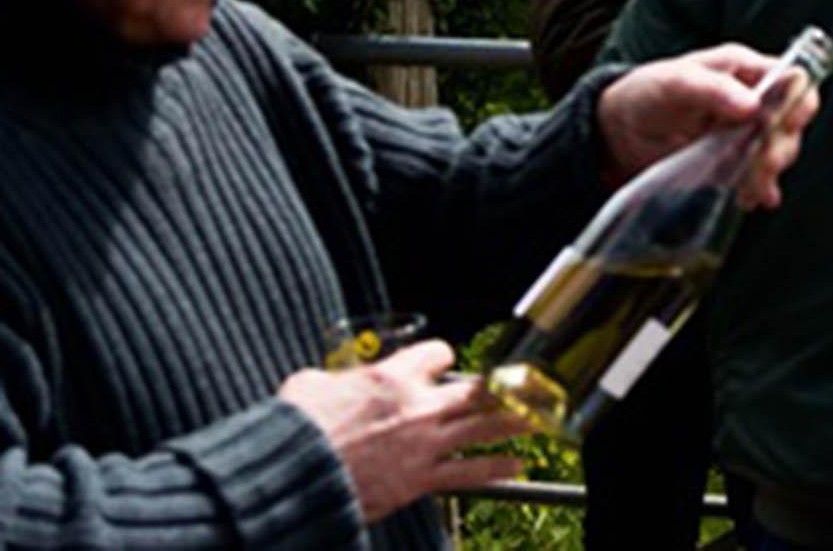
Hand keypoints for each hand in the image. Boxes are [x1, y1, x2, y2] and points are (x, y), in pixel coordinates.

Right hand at [277, 339, 528, 522]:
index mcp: (392, 376)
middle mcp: (417, 405)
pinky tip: (518, 465)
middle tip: (524, 384)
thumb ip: (334, 379)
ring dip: (516, 421)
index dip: (440, 355)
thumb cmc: (297, 431)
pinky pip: (469, 472)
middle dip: (501, 385)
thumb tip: (330, 383)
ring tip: (540, 416)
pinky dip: (497, 469)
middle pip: (474, 388)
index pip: (436, 353)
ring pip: (483, 426)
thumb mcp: (310, 386)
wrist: (293, 478)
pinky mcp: (421, 479)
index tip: (442, 361)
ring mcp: (424, 443)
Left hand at [597, 43, 821, 208]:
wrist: (619, 132)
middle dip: (781, 145)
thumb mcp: (674, 83)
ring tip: (749, 186)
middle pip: (791, 121)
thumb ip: (712, 89)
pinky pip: (760, 176)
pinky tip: (750, 198)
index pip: (793, 79)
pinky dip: (760, 189)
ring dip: (769, 171)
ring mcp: (746, 132)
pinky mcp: (736, 161)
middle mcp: (753, 98)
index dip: (799, 101)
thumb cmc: (646, 92)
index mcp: (744, 70)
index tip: (786, 125)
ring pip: (780, 150)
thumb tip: (753, 105)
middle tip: (761, 164)